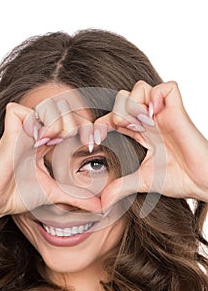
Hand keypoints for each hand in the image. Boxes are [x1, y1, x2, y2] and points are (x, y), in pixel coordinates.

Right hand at [0, 99, 100, 231]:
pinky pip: (24, 111)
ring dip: (59, 122)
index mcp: (47, 141)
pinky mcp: (10, 129)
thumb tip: (101, 207)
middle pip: (64, 108)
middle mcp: (37, 131)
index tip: (94, 143)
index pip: (71, 122)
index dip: (86, 127)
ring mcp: (23, 128)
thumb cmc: (18, 195)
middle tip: (82, 142)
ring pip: (48, 105)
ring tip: (57, 143)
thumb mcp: (56, 193)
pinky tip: (39, 142)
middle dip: (78, 122)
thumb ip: (78, 197)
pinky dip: (36, 123)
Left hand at [93, 81, 207, 207]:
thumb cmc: (178, 179)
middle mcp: (150, 120)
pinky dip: (156, 97)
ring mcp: (164, 114)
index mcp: (140, 133)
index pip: (112, 118)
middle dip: (114, 113)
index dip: (98, 125)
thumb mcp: (142, 181)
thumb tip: (101, 203)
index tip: (92, 142)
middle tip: (121, 133)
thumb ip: (121, 187)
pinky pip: (166, 87)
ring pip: (140, 88)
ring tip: (138, 126)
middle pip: (122, 97)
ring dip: (132, 105)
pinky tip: (154, 117)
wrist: (201, 183)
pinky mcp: (179, 111)